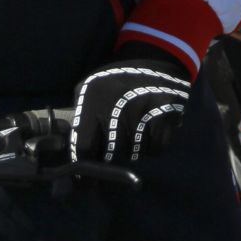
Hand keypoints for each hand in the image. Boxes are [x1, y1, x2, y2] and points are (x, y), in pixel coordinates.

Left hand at [70, 46, 191, 164]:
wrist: (153, 57)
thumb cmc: (116, 81)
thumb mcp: (90, 90)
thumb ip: (81, 120)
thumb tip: (75, 161)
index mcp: (93, 101)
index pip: (84, 146)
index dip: (84, 169)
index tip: (85, 183)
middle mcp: (117, 107)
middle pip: (111, 154)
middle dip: (111, 158)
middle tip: (113, 153)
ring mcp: (143, 110)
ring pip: (134, 153)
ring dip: (134, 149)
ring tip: (134, 130)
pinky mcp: (165, 114)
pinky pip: (156, 148)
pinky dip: (153, 146)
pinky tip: (150, 130)